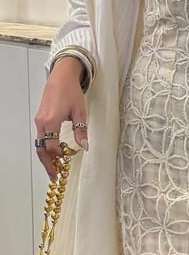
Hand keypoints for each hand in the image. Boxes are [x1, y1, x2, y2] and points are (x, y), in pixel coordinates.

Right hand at [34, 57, 87, 178]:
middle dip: (48, 165)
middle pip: (41, 149)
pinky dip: (46, 148)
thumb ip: (81, 131)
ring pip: (39, 144)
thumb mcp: (80, 112)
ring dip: (46, 158)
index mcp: (51, 121)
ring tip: (55, 170)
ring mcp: (39, 121)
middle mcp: (42, 123)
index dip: (61, 155)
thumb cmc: (71, 92)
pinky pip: (41, 138)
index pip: (52, 147)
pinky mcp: (40, 119)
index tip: (72, 156)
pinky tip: (55, 154)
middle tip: (56, 177)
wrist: (61, 76)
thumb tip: (84, 147)